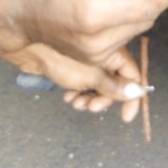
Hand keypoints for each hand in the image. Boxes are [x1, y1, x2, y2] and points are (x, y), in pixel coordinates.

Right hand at [0, 0, 167, 64]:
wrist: (21, 14)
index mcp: (93, 12)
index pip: (146, 6)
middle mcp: (97, 40)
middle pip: (146, 19)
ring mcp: (95, 55)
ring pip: (139, 30)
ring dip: (137, 11)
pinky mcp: (94, 63)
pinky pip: (126, 41)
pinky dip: (126, 23)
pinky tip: (108, 11)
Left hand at [1, 43, 145, 121]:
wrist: (32, 50)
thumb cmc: (63, 60)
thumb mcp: (92, 77)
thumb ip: (114, 86)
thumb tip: (136, 93)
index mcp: (114, 55)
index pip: (133, 77)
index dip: (132, 98)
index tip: (125, 117)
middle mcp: (105, 58)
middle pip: (115, 85)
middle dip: (104, 100)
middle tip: (91, 108)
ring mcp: (90, 63)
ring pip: (98, 87)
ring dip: (90, 99)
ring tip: (76, 103)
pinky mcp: (76, 68)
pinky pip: (85, 84)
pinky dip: (80, 93)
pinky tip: (68, 97)